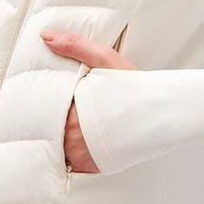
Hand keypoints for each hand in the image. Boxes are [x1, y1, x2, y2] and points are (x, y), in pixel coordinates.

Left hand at [39, 29, 137, 172]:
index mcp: (71, 112)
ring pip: (57, 148)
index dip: (42, 103)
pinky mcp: (93, 166)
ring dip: (57, 138)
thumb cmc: (134, 85)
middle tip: (52, 110)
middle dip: (48, 120)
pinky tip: (76, 141)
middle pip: (48, 130)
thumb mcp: (105, 59)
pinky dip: (70, 154)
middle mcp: (74, 138)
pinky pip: (71, 163)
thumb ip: (74, 46)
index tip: (40, 97)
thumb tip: (46, 36)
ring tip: (64, 125)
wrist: (162, 111)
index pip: (43, 109)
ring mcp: (83, 155)